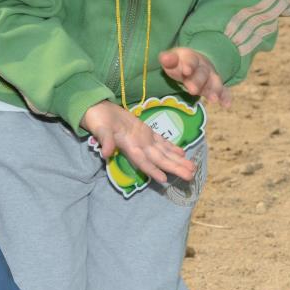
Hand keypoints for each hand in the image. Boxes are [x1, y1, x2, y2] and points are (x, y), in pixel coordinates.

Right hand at [81, 100, 195, 182]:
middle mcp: (139, 146)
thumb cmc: (97, 119)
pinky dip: (172, 148)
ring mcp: (144, 140)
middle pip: (159, 160)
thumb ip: (105, 140)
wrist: (98, 110)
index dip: (152, 170)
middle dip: (174, 168)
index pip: (142, 161)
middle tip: (190, 176)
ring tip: (192, 168)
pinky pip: (162, 142)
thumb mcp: (100, 128)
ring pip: (164, 153)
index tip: (164, 179)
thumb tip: (106, 153)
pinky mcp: (146, 132)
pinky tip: (182, 153)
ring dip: (177, 161)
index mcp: (128, 146)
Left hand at [159, 47, 230, 108]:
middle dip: (198, 82)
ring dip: (214, 90)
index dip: (189, 65)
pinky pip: (224, 91)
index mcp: (192, 58)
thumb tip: (165, 58)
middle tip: (192, 91)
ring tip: (213, 99)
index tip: (186, 71)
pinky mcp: (216, 87)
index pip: (191, 60)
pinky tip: (227, 105)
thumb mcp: (172, 59)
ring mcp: (211, 77)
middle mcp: (203, 67)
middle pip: (202, 74)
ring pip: (214, 82)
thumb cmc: (180, 63)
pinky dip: (225, 97)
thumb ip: (168, 60)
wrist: (194, 62)